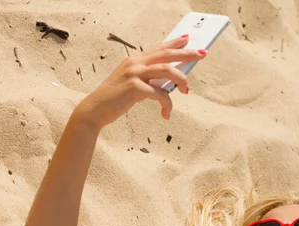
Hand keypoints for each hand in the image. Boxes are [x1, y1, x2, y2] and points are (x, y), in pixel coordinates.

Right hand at [75, 35, 206, 128]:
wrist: (95, 110)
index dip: (174, 43)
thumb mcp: (133, 85)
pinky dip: (167, 104)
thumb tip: (170, 83)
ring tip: (187, 91)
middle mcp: (135, 63)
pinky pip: (161, 94)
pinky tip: (166, 114)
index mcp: (134, 60)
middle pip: (167, 54)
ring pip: (167, 71)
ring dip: (181, 80)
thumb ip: (149, 80)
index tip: (188, 39)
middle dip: (187, 54)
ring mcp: (134, 74)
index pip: (159, 48)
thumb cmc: (116, 99)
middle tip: (202, 54)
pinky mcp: (135, 88)